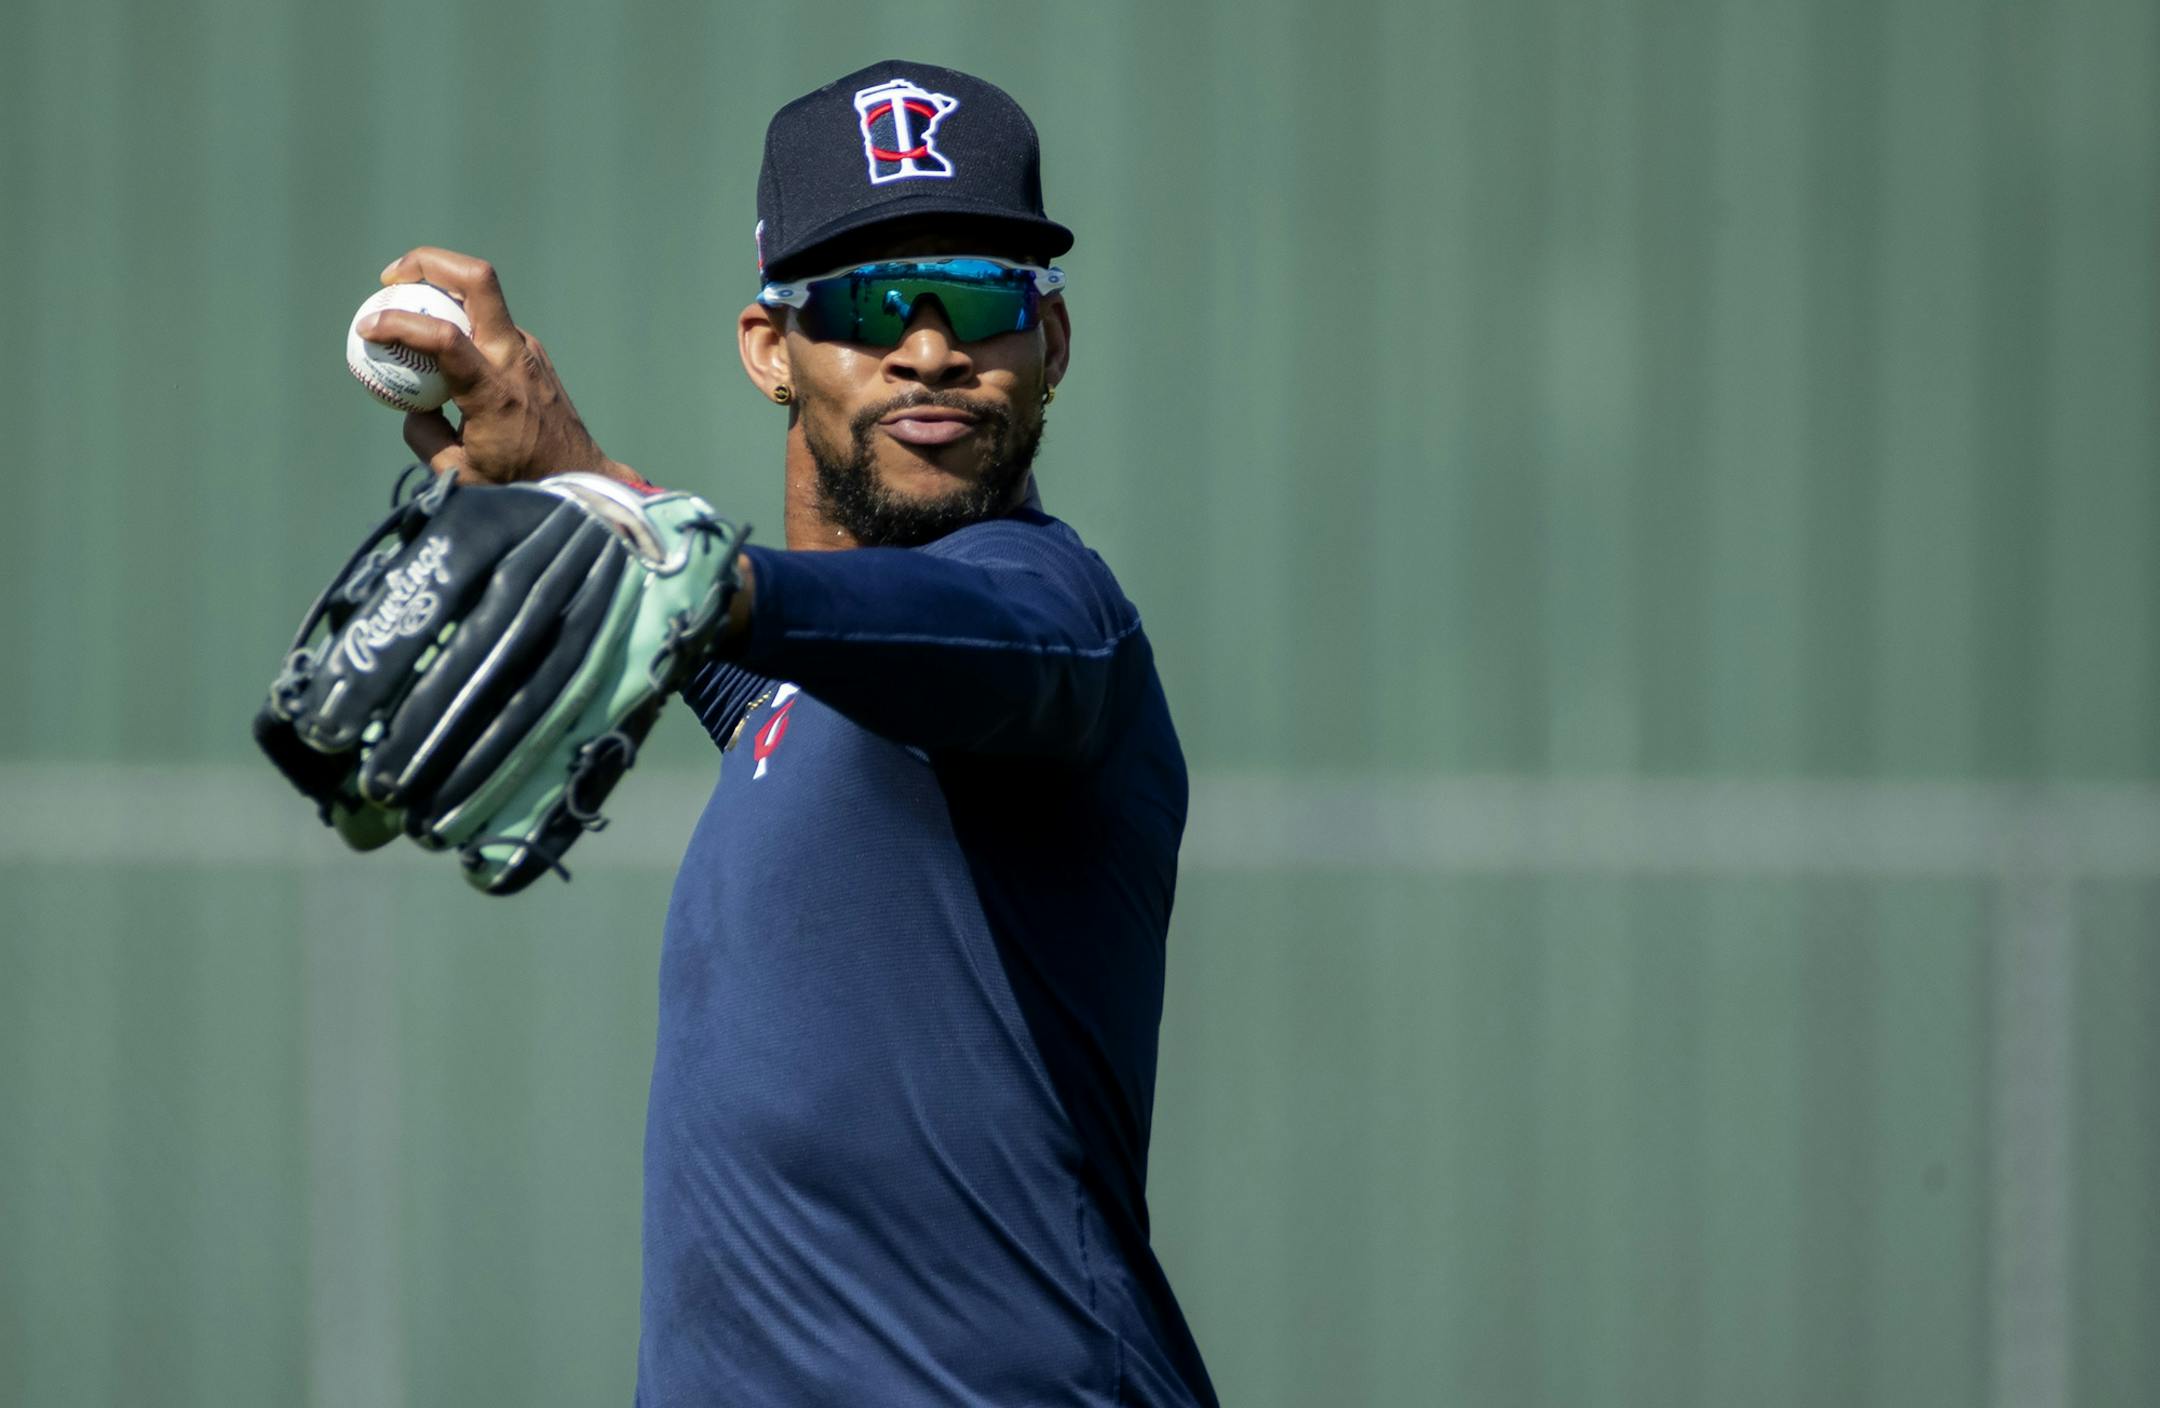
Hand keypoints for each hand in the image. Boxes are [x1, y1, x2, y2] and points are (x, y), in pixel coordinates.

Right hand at [360, 248, 633, 485]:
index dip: (400, 324)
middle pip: (478, 279)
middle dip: (428, 262)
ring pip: (484, 294)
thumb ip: (424, 436)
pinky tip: (435, 337)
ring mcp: (527, 349)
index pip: (444, 337)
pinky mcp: (532, 350)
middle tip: (390, 278)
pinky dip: (457, 315)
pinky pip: (488, 320)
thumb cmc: (520, 480)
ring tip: (405, 301)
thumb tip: (408, 406)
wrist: (580, 474)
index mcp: (494, 392)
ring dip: (441, 285)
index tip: (367, 329)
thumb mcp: (459, 473)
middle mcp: (514, 359)